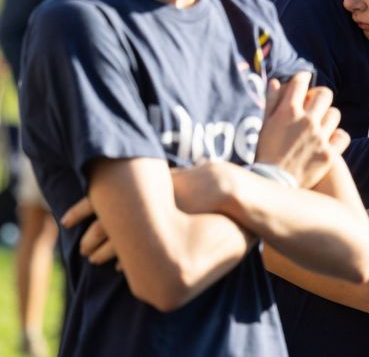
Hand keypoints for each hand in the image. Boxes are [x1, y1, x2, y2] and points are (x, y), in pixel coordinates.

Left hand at [60, 164, 238, 266]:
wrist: (222, 189)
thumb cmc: (195, 183)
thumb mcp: (165, 178)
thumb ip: (147, 183)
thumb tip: (130, 184)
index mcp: (135, 187)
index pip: (95, 199)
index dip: (79, 211)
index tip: (66, 220)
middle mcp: (137, 205)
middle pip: (101, 225)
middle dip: (89, 239)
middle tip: (82, 249)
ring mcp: (149, 223)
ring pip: (116, 243)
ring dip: (102, 254)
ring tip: (95, 260)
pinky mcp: (162, 239)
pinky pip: (136, 255)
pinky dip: (125, 263)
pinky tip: (120, 269)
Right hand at [255, 72, 349, 188]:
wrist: (272, 185)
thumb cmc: (265, 153)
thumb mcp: (264, 125)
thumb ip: (271, 102)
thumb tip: (277, 81)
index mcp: (287, 112)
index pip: (301, 83)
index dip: (303, 79)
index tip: (304, 80)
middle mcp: (306, 121)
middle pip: (325, 94)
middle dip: (320, 96)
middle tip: (315, 105)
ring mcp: (319, 137)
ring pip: (335, 114)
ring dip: (328, 118)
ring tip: (321, 126)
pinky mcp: (329, 154)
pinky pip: (343, 136)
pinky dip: (337, 137)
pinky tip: (329, 141)